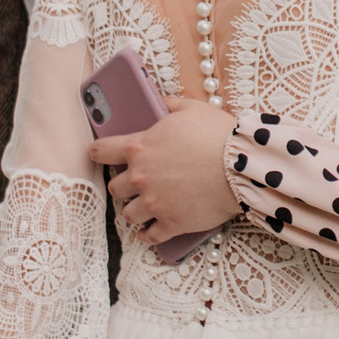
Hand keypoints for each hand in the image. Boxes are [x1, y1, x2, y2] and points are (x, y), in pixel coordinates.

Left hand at [92, 100, 239, 242]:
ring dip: (134, 211)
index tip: (97, 156)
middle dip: (122, 186)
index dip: (98, 153)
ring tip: (143, 209)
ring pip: (128, 215)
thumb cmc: (217, 135)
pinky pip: (150, 236)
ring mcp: (154, 203)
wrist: (241, 166)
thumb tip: (161, 103)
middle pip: (115, 188)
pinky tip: (149, 232)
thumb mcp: (192, 109)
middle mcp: (140, 177)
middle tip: (134, 184)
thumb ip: (170, 105)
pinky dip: (148, 235)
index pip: (102, 151)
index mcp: (139, 148)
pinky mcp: (171, 223)